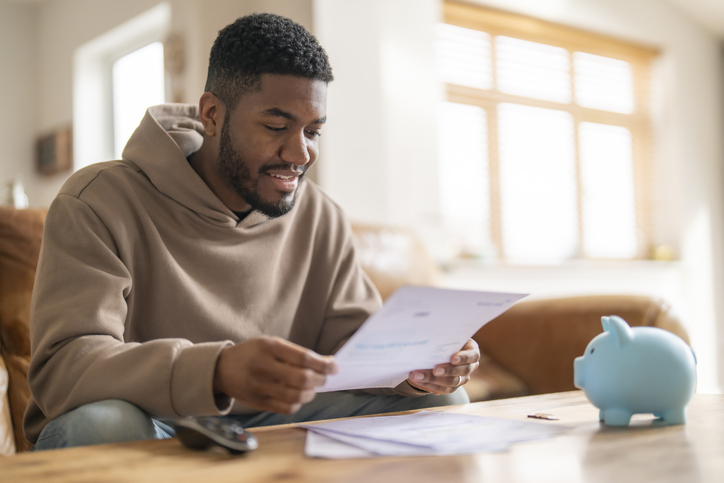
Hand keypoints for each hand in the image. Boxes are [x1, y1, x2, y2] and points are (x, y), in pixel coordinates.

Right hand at [213, 336, 336, 413]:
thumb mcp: (272, 344)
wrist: (222, 368)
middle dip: (320, 380)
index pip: (304, 358)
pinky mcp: (258, 403)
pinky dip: (298, 403)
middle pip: (302, 379)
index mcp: (268, 347)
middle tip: (323, 378)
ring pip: (296, 396)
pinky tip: (298, 396)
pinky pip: (287, 408)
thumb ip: (298, 353)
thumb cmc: (253, 353)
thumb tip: (328, 362)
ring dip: (311, 393)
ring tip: (311, 387)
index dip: (323, 364)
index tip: (333, 367)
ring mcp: (260, 387)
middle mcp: (263, 367)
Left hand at [407, 339, 479, 394]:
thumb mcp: (447, 335)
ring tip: (418, 376)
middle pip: (462, 371)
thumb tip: (428, 332)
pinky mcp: (452, 387)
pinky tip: (418, 380)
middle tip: (435, 370)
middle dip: (447, 370)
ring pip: (451, 382)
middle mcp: (470, 366)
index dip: (464, 357)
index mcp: (471, 351)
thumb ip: (443, 336)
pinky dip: (429, 385)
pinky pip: (442, 389)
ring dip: (433, 379)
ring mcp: (462, 378)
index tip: (453, 358)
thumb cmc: (445, 339)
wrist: (441, 349)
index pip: (472, 355)